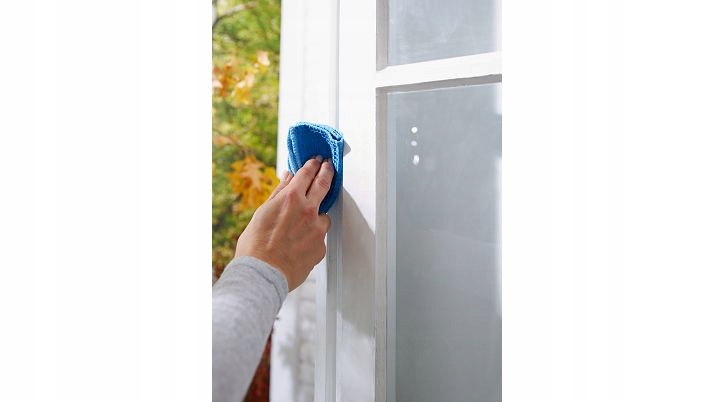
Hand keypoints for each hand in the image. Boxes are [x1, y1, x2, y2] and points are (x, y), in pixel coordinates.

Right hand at [234, 156, 333, 290]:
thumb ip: (279, 193)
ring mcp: (318, 229)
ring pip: (323, 216)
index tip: (317, 160)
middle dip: (327, 172)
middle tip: (328, 166)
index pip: (307, 173)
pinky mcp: (322, 247)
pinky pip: (320, 237)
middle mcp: (309, 210)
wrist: (262, 273)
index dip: (313, 164)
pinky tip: (298, 244)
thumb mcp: (263, 212)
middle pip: (324, 184)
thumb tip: (288, 177)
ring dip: (317, 215)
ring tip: (301, 226)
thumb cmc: (256, 245)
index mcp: (292, 198)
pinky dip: (312, 237)